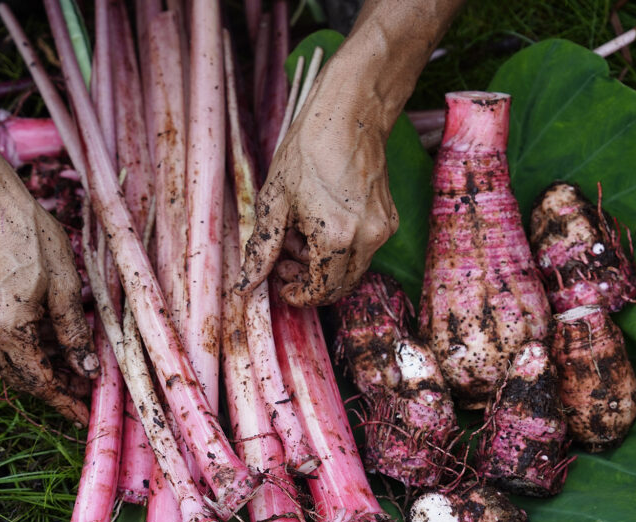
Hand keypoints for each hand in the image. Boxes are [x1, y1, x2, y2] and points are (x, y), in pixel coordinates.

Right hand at [0, 183, 96, 424]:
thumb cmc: (26, 234)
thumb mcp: (65, 284)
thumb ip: (74, 333)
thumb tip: (87, 370)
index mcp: (8, 332)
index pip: (42, 384)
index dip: (67, 403)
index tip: (87, 416)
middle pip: (25, 380)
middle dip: (58, 389)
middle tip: (88, 391)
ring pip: (13, 365)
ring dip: (44, 370)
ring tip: (76, 366)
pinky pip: (2, 347)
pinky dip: (28, 351)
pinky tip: (53, 342)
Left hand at [240, 91, 397, 305]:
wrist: (348, 114)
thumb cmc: (308, 149)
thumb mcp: (275, 200)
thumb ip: (262, 249)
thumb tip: (246, 284)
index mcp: (336, 237)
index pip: (320, 291)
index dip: (297, 294)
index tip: (280, 282)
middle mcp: (366, 239)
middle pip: (338, 287)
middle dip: (309, 280)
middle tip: (284, 257)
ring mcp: (382, 230)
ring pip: (351, 270)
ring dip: (323, 263)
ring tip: (300, 230)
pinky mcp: (388, 219)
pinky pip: (362, 250)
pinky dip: (340, 247)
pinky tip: (321, 219)